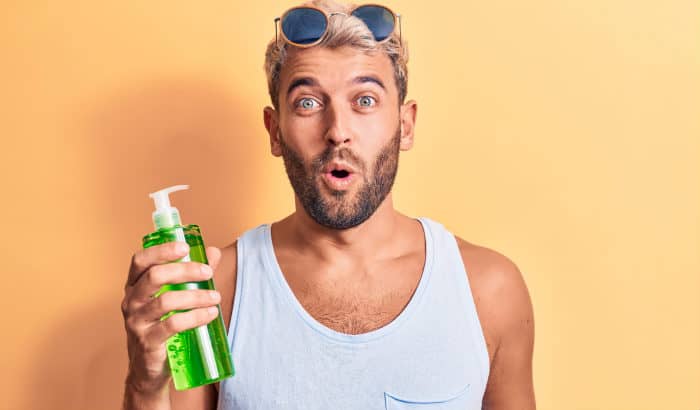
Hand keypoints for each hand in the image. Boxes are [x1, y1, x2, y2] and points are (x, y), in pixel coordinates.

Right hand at [121, 242, 221, 393]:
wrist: (150, 369)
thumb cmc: (163, 326)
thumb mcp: (175, 296)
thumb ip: (193, 274)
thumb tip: (213, 252)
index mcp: (134, 285)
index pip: (140, 260)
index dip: (161, 250)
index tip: (185, 247)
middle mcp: (131, 301)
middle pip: (155, 276)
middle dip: (185, 271)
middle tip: (208, 273)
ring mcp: (136, 322)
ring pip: (166, 301)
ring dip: (196, 296)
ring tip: (216, 297)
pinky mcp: (147, 342)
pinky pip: (172, 325)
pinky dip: (195, 317)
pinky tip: (210, 314)